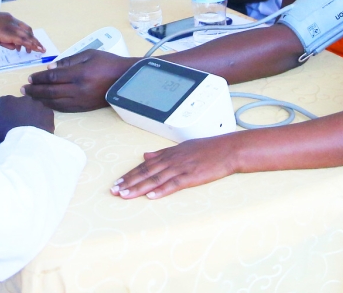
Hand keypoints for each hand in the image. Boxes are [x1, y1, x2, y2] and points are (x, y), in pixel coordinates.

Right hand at [0, 10, 43, 51]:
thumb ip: (5, 39)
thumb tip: (14, 46)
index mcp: (8, 18)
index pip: (23, 26)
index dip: (29, 34)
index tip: (34, 41)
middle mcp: (11, 20)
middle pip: (27, 30)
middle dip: (35, 40)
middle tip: (40, 48)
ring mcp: (10, 26)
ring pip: (26, 35)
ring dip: (34, 43)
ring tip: (39, 50)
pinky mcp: (7, 32)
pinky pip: (21, 39)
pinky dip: (28, 44)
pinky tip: (33, 49)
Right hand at [0, 95, 53, 140]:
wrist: (27, 144)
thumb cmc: (6, 135)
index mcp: (6, 101)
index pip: (0, 104)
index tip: (0, 122)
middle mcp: (22, 98)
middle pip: (17, 105)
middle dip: (16, 113)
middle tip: (15, 126)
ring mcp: (37, 104)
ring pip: (32, 109)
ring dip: (29, 115)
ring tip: (28, 129)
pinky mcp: (48, 112)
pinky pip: (43, 115)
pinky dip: (41, 120)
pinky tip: (38, 130)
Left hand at [23, 50, 132, 111]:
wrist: (125, 79)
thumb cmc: (107, 63)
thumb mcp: (89, 54)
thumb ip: (68, 61)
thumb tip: (50, 68)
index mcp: (79, 74)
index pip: (52, 78)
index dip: (39, 78)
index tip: (30, 78)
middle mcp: (78, 89)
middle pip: (50, 91)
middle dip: (34, 90)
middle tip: (23, 89)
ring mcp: (81, 100)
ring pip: (55, 102)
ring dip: (40, 100)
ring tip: (29, 97)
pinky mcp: (84, 108)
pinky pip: (64, 109)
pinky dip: (52, 106)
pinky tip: (44, 104)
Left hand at [112, 135, 239, 199]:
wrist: (228, 149)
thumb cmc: (208, 149)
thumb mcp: (182, 147)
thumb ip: (162, 153)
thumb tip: (146, 155)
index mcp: (169, 154)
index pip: (145, 165)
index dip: (130, 174)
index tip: (118, 182)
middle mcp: (172, 160)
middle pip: (146, 172)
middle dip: (128, 182)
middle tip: (115, 191)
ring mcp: (181, 168)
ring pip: (155, 179)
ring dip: (139, 188)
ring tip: (125, 195)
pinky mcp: (191, 177)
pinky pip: (173, 184)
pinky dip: (161, 190)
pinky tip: (151, 196)